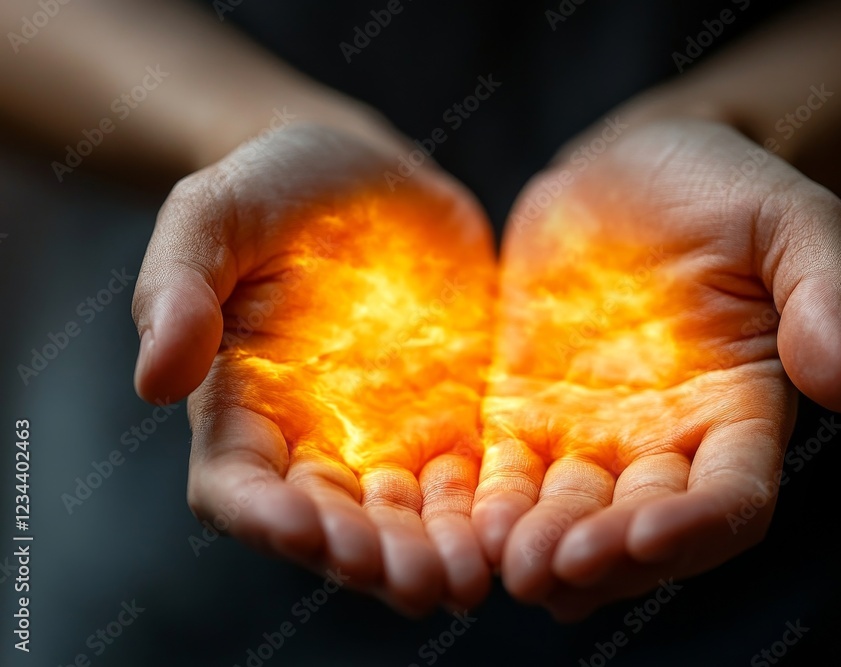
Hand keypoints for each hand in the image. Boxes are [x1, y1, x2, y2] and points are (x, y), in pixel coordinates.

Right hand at [131, 124, 495, 613]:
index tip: (303, 530)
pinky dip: (489, 511)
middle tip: (413, 582)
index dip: (268, 520)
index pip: (242, 489)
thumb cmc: (271, 188)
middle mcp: (317, 440)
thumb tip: (153, 382)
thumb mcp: (212, 215)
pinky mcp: (456, 417)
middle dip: (371, 557)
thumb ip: (179, 288)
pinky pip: (475, 477)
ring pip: (410, 518)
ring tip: (469, 579)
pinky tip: (516, 529)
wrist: (365, 176)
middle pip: (338, 524)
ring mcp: (391, 435)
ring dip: (435, 554)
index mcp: (243, 407)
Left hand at [471, 118, 840, 618]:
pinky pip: (507, 468)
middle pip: (638, 523)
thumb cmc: (727, 187)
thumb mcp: (792, 222)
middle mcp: (667, 436)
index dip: (693, 526)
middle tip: (553, 569)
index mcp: (740, 408)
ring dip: (539, 545)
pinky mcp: (528, 405)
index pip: (730, 498)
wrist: (636, 166)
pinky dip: (490, 503)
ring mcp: (592, 427)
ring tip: (505, 565)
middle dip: (601, 555)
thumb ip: (825, 298)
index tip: (645, 535)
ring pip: (568, 511)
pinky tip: (467, 531)